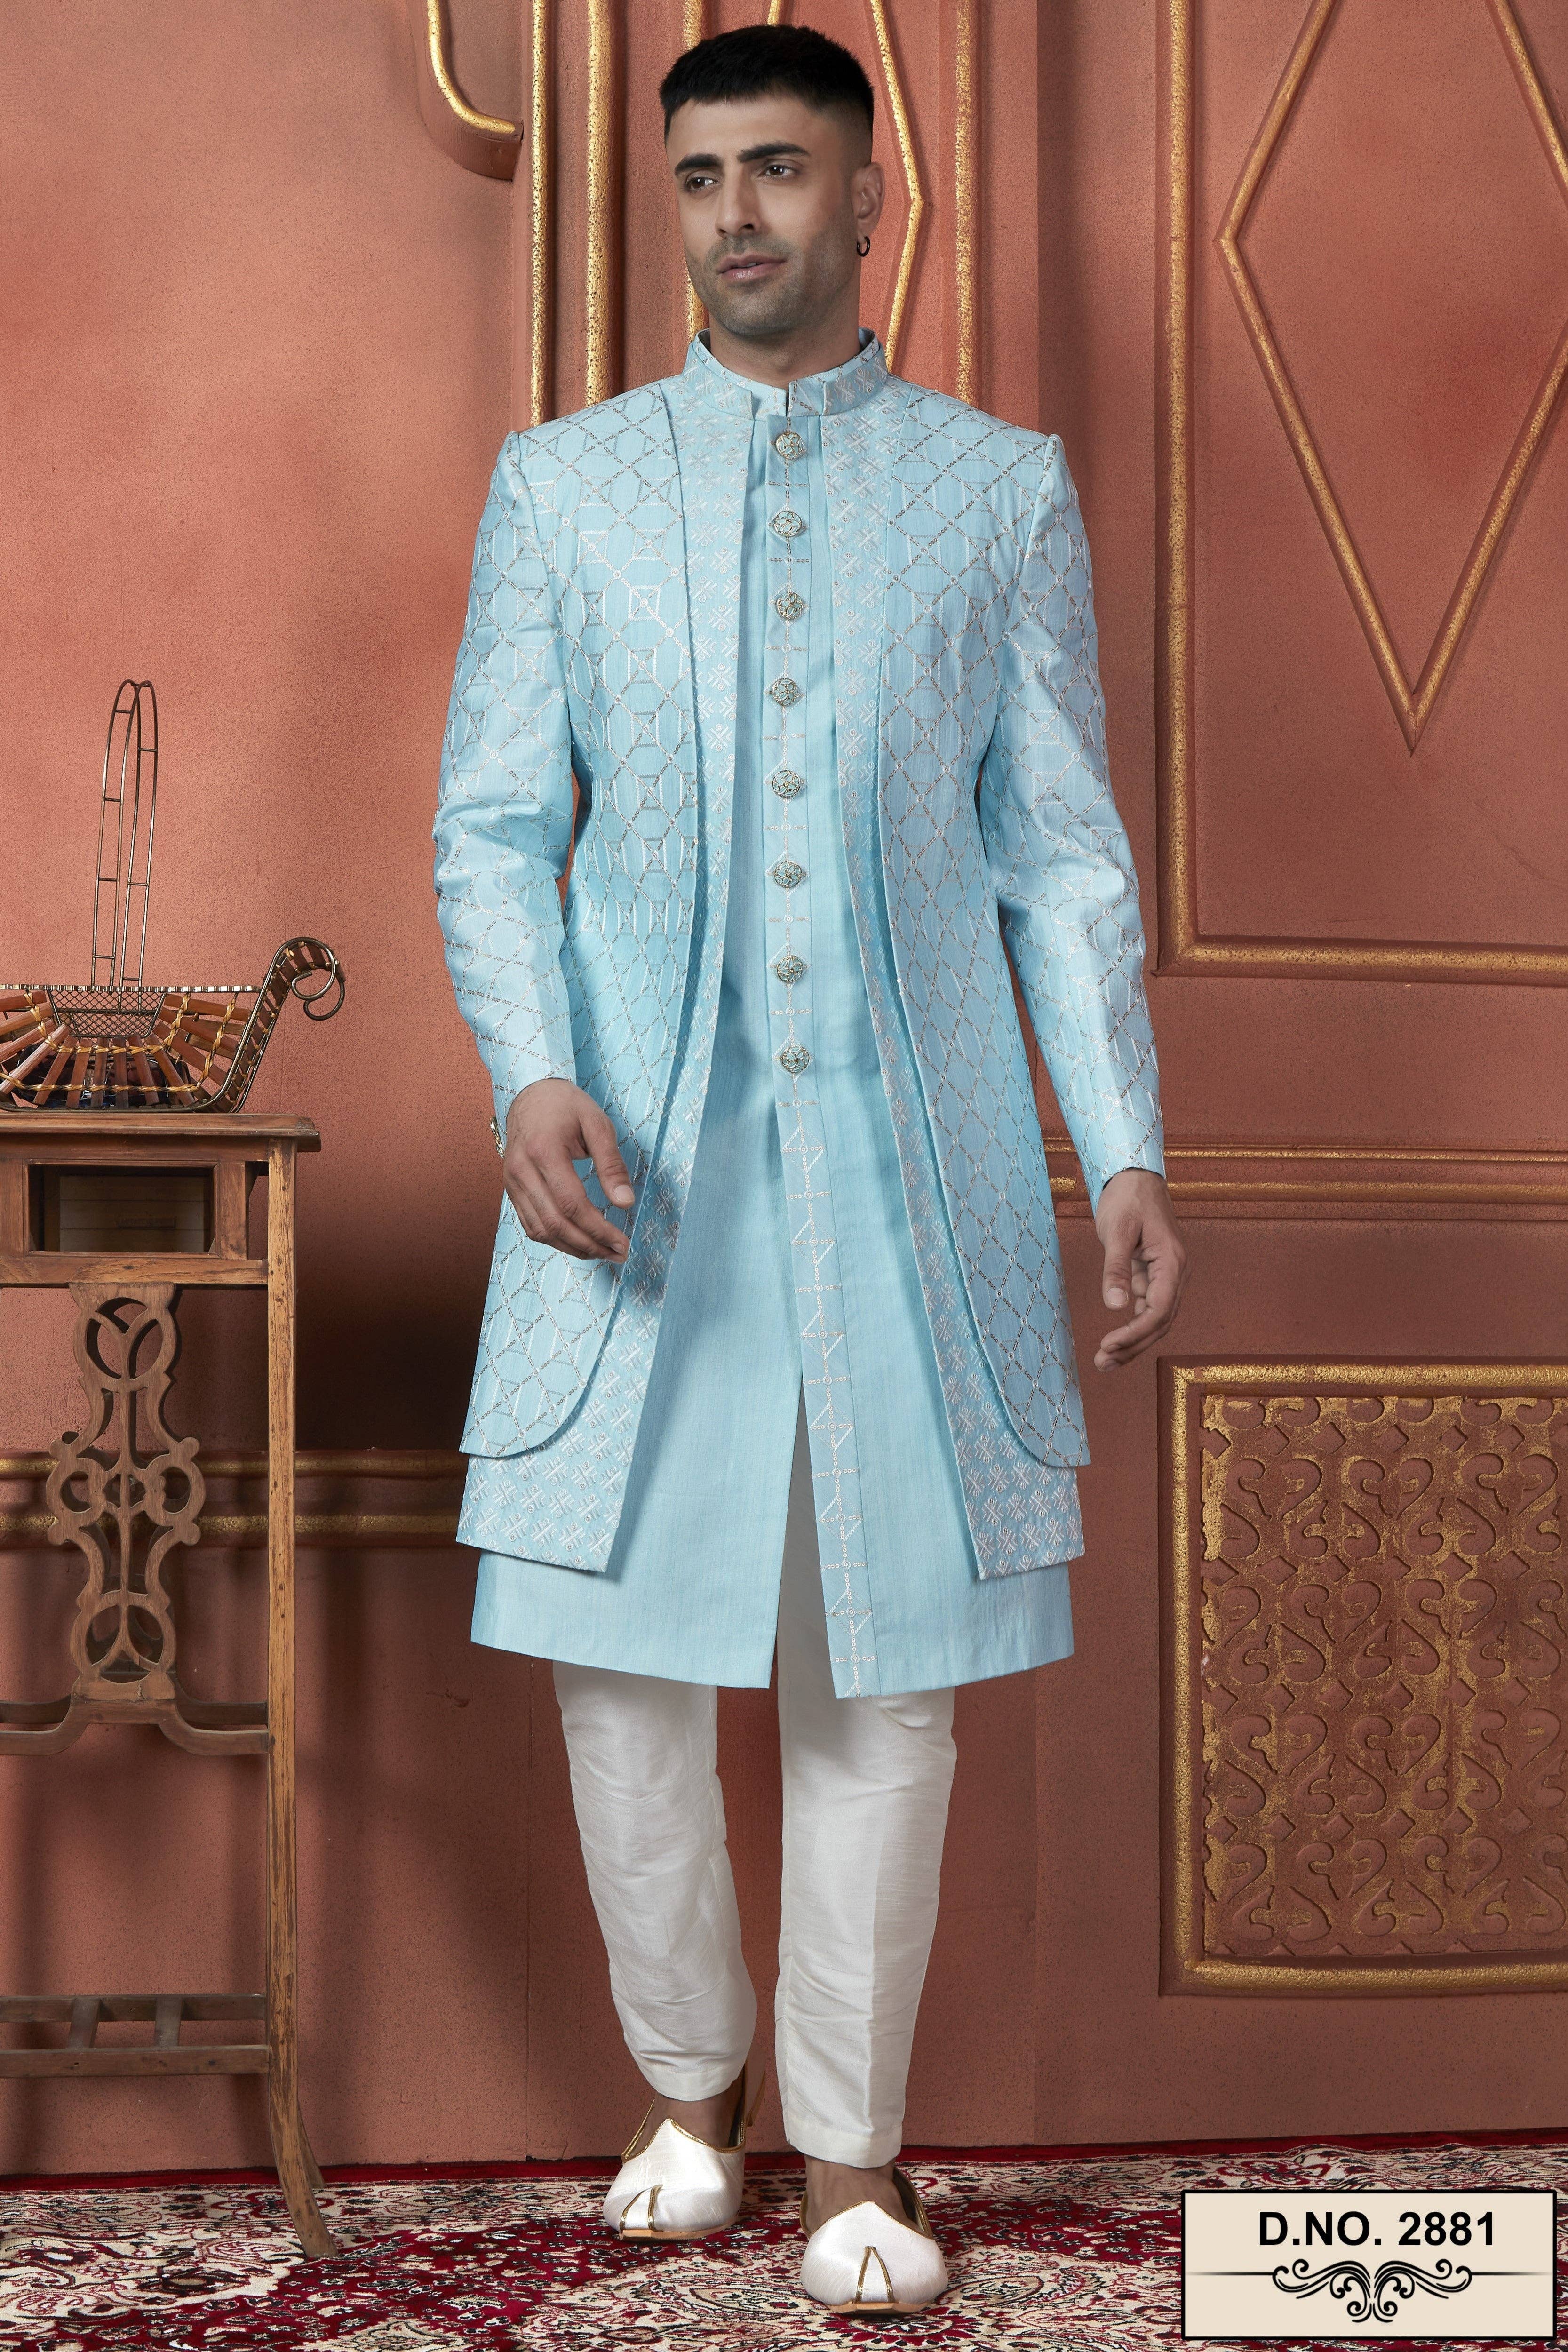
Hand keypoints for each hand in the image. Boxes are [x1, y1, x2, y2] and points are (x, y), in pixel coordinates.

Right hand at [502, 1079, 634, 1262]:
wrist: (529, 1094)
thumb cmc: (566, 1106)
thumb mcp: (597, 1124)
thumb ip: (612, 1164)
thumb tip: (625, 1203)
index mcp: (544, 1151)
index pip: (571, 1204)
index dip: (598, 1229)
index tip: (622, 1241)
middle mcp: (522, 1170)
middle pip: (555, 1223)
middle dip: (589, 1245)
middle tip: (618, 1254)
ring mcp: (512, 1182)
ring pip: (540, 1230)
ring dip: (573, 1248)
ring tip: (602, 1253)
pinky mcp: (511, 1189)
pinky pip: (531, 1225)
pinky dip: (555, 1239)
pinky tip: (578, 1242)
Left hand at [1092, 1167, 1185, 1370]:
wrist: (1134, 1176)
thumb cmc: (1127, 1199)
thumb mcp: (1117, 1231)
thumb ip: (1116, 1269)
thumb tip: (1114, 1306)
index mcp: (1172, 1262)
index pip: (1159, 1309)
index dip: (1135, 1332)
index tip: (1108, 1344)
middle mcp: (1176, 1273)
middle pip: (1160, 1321)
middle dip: (1133, 1345)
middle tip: (1103, 1363)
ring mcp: (1167, 1275)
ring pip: (1155, 1318)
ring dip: (1133, 1341)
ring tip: (1105, 1361)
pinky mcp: (1155, 1274)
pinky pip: (1148, 1307)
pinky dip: (1133, 1325)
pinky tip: (1115, 1342)